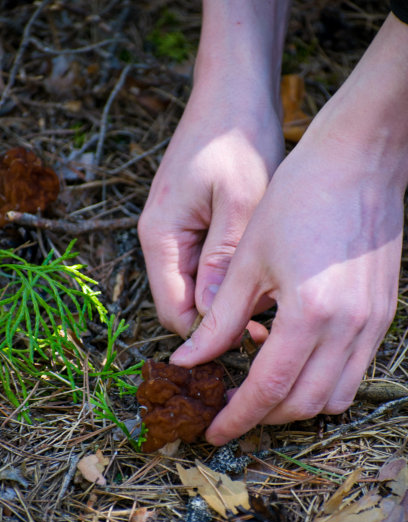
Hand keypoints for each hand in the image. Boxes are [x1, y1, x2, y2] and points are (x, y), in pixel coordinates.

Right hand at [138, 82, 283, 336]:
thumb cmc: (238, 140)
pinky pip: (203, 268)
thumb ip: (222, 261)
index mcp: (160, 237)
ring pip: (194, 290)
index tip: (254, 336)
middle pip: (181, 305)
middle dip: (219, 320)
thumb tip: (213, 318)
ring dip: (226, 300)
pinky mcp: (190, 226)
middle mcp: (159, 241)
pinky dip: (228, 279)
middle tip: (268, 323)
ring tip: (269, 298)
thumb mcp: (240, 203)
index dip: (208, 335)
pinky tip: (260, 273)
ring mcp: (173, 233)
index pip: (174, 313)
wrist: (234, 94)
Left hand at [171, 118, 404, 443]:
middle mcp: (350, 328)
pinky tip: (295, 362)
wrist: (359, 161)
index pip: (268, 390)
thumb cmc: (298, 198)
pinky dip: (322, 382)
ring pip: (335, 396)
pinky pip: (355, 371)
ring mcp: (373, 324)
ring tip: (262, 389)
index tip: (214, 431)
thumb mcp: (248, 260)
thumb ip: (219, 319)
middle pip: (303, 403)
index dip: (238, 416)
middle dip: (264, 416)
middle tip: (232, 408)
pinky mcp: (382, 314)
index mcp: (311, 314)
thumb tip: (190, 359)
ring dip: (295, 404)